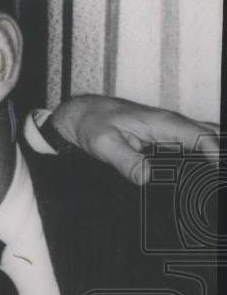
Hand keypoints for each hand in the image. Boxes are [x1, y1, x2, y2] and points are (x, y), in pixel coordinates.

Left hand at [51, 95, 220, 184]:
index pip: (200, 137)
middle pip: (209, 135)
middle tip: (219, 179)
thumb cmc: (93, 124)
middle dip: (219, 153)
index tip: (218, 171)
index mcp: (162, 123)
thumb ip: (127, 161)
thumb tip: (146, 178)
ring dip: (212, 153)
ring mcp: (168, 129)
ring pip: (202, 138)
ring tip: (214, 177)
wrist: (82, 114)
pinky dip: (199, 154)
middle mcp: (170, 124)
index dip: (215, 153)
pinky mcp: (162, 136)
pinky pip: (189, 143)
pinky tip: (200, 171)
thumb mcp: (105, 145)